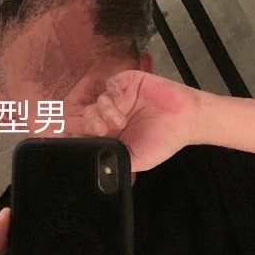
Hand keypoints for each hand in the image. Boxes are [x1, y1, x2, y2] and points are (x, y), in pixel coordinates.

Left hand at [83, 70, 202, 171]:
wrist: (187, 120)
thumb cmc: (164, 141)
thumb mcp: (137, 160)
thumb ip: (116, 162)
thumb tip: (97, 171)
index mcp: (112, 133)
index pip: (87, 131)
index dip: (76, 133)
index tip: (67, 136)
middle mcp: (113, 114)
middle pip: (88, 115)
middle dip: (92, 123)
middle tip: (104, 130)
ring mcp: (120, 98)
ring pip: (98, 100)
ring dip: (105, 111)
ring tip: (120, 121)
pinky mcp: (128, 83)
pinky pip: (110, 83)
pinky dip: (112, 91)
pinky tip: (122, 99)